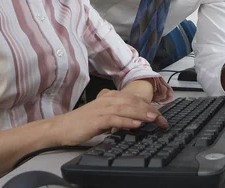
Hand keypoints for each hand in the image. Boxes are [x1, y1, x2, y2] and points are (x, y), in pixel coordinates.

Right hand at [51, 89, 166, 145]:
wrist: (62, 127)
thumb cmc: (82, 123)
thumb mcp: (103, 116)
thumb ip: (118, 114)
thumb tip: (136, 120)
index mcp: (110, 97)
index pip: (134, 99)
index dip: (149, 106)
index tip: (160, 115)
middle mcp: (108, 100)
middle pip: (133, 102)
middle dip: (149, 110)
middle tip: (162, 119)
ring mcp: (102, 109)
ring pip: (126, 109)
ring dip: (141, 114)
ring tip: (154, 119)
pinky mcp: (96, 119)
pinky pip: (114, 119)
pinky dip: (126, 121)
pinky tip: (136, 124)